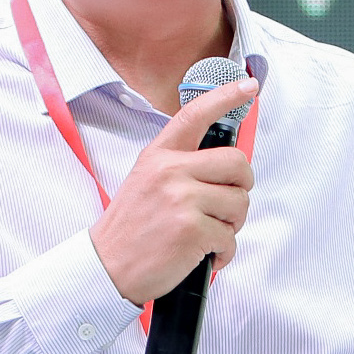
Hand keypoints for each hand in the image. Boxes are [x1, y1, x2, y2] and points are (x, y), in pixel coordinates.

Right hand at [88, 76, 258, 303]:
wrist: (106, 267)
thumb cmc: (130, 228)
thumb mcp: (145, 181)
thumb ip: (179, 166)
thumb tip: (223, 165)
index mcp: (159, 155)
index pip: (196, 114)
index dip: (225, 96)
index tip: (247, 86)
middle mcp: (171, 171)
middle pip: (238, 163)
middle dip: (243, 187)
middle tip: (229, 203)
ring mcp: (182, 199)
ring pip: (240, 203)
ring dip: (232, 225)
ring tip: (208, 234)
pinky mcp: (192, 230)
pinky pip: (230, 238)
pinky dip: (222, 253)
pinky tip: (202, 256)